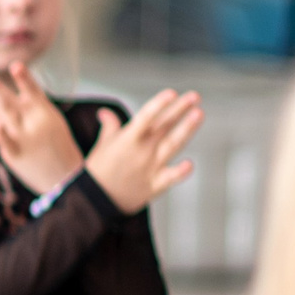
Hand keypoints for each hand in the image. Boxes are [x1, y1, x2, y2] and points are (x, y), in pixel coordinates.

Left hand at [0, 62, 84, 192]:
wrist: (66, 180)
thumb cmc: (56, 145)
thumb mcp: (51, 120)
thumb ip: (26, 102)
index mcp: (46, 113)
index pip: (32, 91)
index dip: (24, 78)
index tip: (16, 65)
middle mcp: (35, 124)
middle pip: (11, 102)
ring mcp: (24, 140)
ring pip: (5, 116)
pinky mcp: (15, 156)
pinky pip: (6, 143)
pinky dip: (2, 134)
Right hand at [82, 88, 203, 212]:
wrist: (95, 201)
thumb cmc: (98, 170)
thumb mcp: (102, 146)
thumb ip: (109, 126)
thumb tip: (105, 112)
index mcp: (127, 139)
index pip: (145, 117)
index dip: (159, 104)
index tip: (172, 93)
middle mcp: (142, 151)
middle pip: (164, 126)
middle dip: (180, 109)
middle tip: (195, 96)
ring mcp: (150, 167)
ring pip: (173, 144)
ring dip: (187, 129)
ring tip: (199, 113)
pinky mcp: (155, 184)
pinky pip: (171, 177)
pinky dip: (181, 172)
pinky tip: (190, 164)